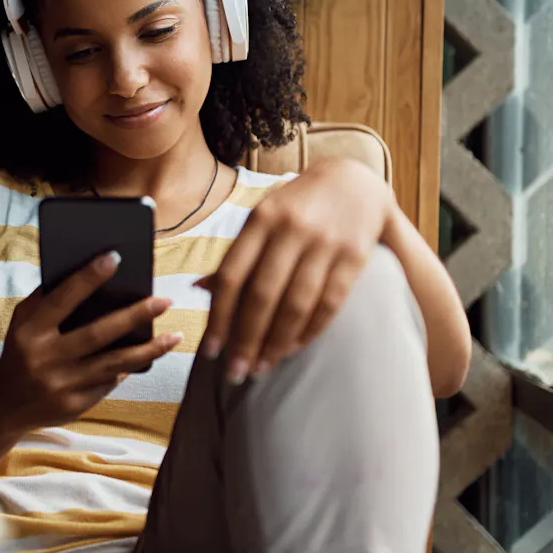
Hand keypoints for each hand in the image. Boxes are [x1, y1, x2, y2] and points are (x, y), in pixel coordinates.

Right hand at [0, 251, 180, 430]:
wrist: (5, 405)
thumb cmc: (20, 352)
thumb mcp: (22, 322)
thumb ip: (46, 300)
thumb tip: (85, 274)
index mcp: (30, 332)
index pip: (62, 299)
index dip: (88, 278)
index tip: (115, 258)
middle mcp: (46, 358)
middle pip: (98, 334)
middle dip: (134, 316)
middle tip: (164, 301)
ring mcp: (62, 385)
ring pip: (114, 364)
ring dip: (148, 350)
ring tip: (174, 336)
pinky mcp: (75, 406)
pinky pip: (109, 383)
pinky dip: (126, 369)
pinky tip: (146, 356)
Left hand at [198, 158, 395, 383]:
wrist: (354, 179)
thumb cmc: (297, 206)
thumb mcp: (263, 219)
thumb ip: (236, 254)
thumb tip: (199, 289)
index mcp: (261, 219)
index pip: (232, 275)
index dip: (219, 316)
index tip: (210, 351)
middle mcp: (291, 229)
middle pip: (262, 295)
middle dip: (246, 339)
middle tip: (235, 373)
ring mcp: (325, 242)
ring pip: (296, 304)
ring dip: (277, 342)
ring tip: (262, 367)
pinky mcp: (354, 256)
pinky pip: (330, 303)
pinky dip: (310, 331)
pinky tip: (293, 349)